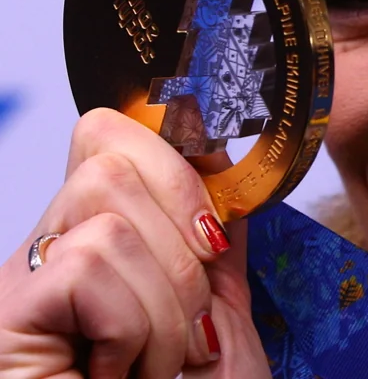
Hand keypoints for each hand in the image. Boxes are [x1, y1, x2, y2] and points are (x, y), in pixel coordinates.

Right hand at [0, 109, 270, 378]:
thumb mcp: (221, 323)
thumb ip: (213, 252)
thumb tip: (223, 174)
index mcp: (103, 250)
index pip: (109, 136)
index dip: (172, 162)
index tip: (213, 233)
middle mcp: (51, 257)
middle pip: (112, 156)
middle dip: (183, 245)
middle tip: (186, 326)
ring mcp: (21, 286)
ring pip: (109, 213)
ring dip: (165, 304)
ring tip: (153, 367)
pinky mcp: (6, 316)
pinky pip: (90, 263)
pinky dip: (133, 327)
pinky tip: (115, 377)